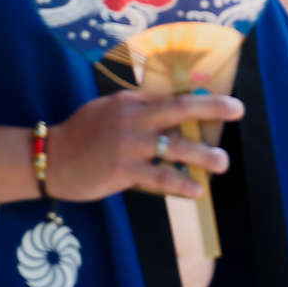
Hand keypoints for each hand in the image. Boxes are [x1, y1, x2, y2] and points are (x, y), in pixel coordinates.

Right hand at [48, 91, 242, 201]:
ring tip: (222, 163)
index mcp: (130, 102)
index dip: (201, 97)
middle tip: (237, 110)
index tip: (224, 99)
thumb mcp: (107, 110)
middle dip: (212, 109)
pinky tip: (196, 190)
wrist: (50, 159)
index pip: (172, 96)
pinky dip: (181, 184)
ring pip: (176, 148)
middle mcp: (133, 119)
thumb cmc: (81, 134)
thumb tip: (170, 108)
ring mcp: (129, 145)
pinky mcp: (124, 171)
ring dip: (203, 156)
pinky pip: (160, 178)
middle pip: (180, 110)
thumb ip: (136, 108)